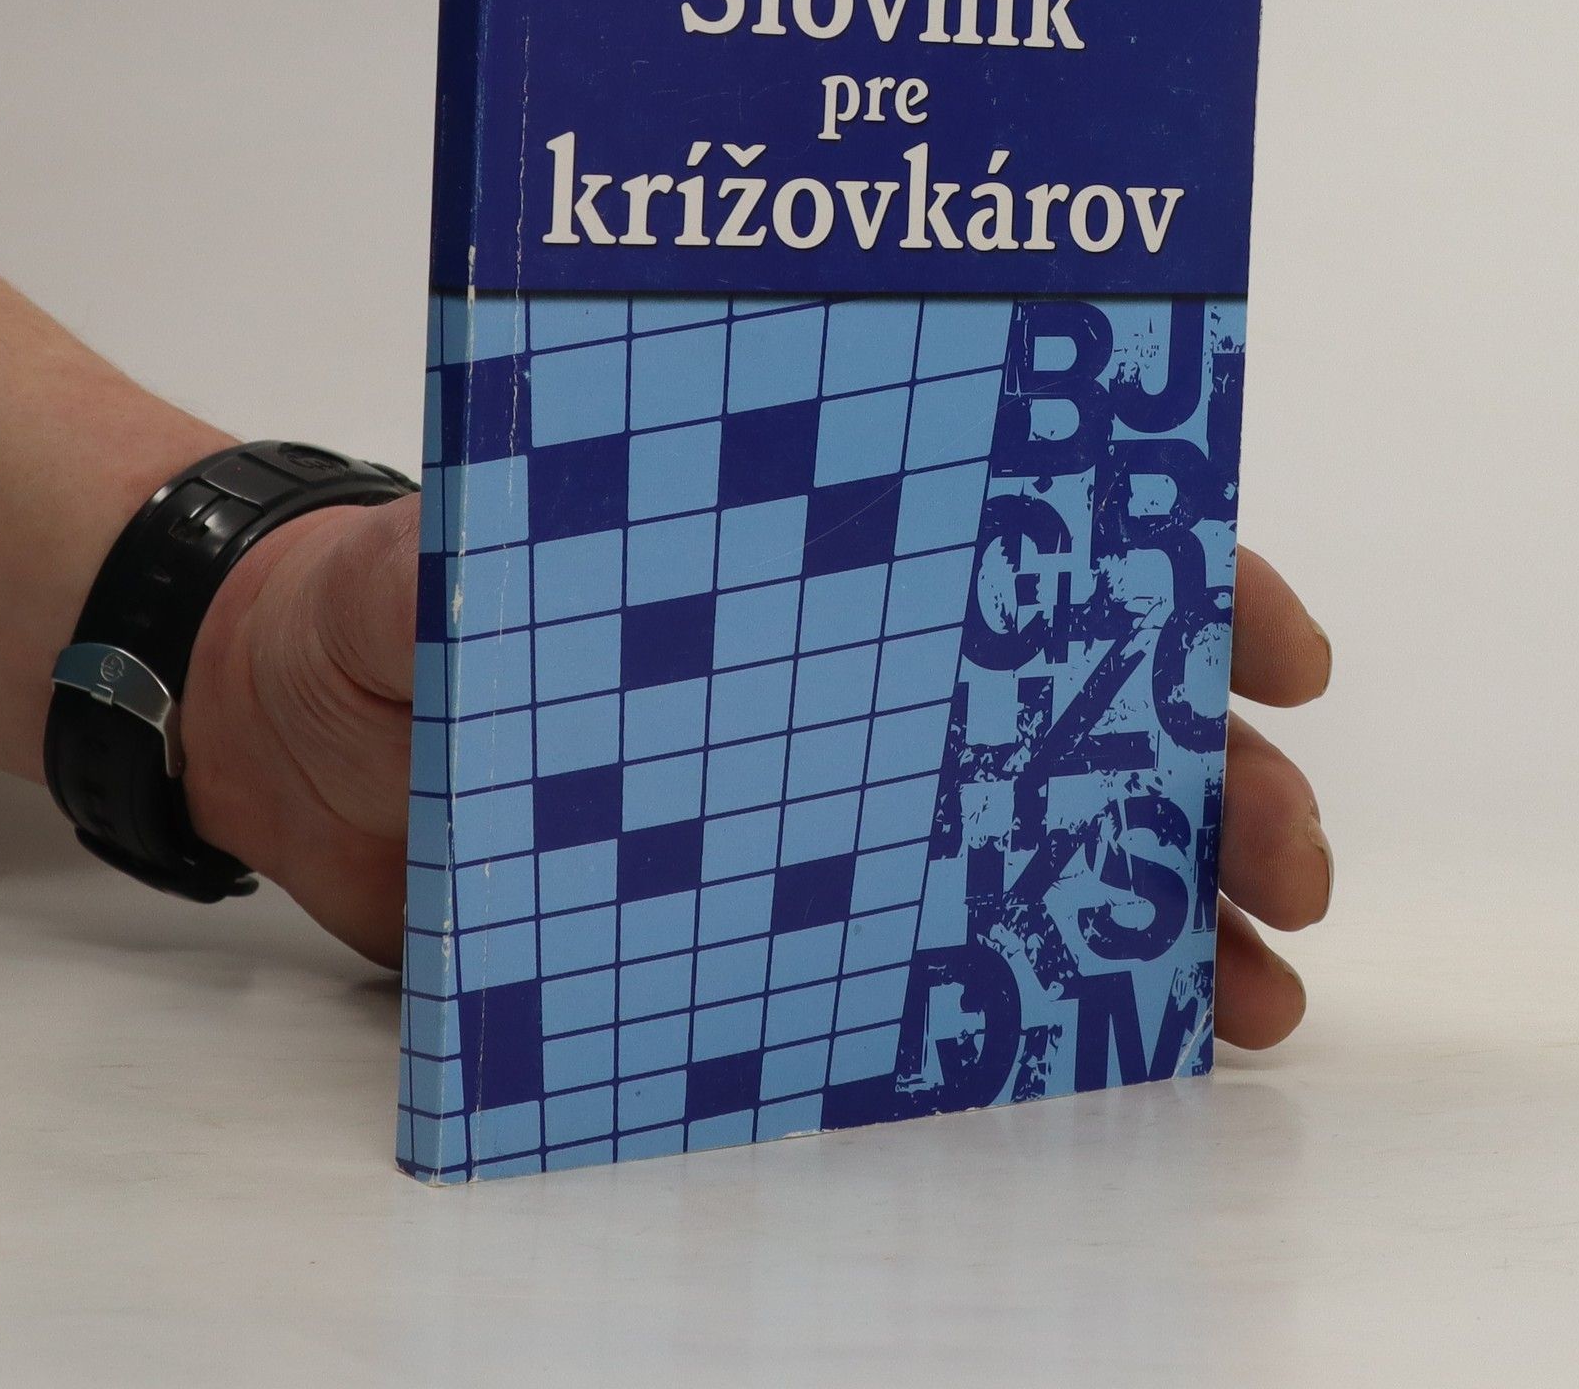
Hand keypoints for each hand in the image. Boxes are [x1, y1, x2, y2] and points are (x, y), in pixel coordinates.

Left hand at [186, 504, 1333, 1051]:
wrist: (293, 733)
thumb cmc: (370, 614)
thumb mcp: (409, 574)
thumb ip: (453, 572)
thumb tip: (504, 571)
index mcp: (795, 550)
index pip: (1012, 537)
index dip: (1163, 577)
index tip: (1270, 646)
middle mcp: (834, 665)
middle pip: (1064, 702)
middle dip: (1201, 772)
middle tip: (1285, 859)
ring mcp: (809, 792)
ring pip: (1026, 837)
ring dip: (1158, 905)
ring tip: (1255, 987)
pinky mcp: (758, 906)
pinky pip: (924, 952)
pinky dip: (1034, 993)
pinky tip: (1121, 1041)